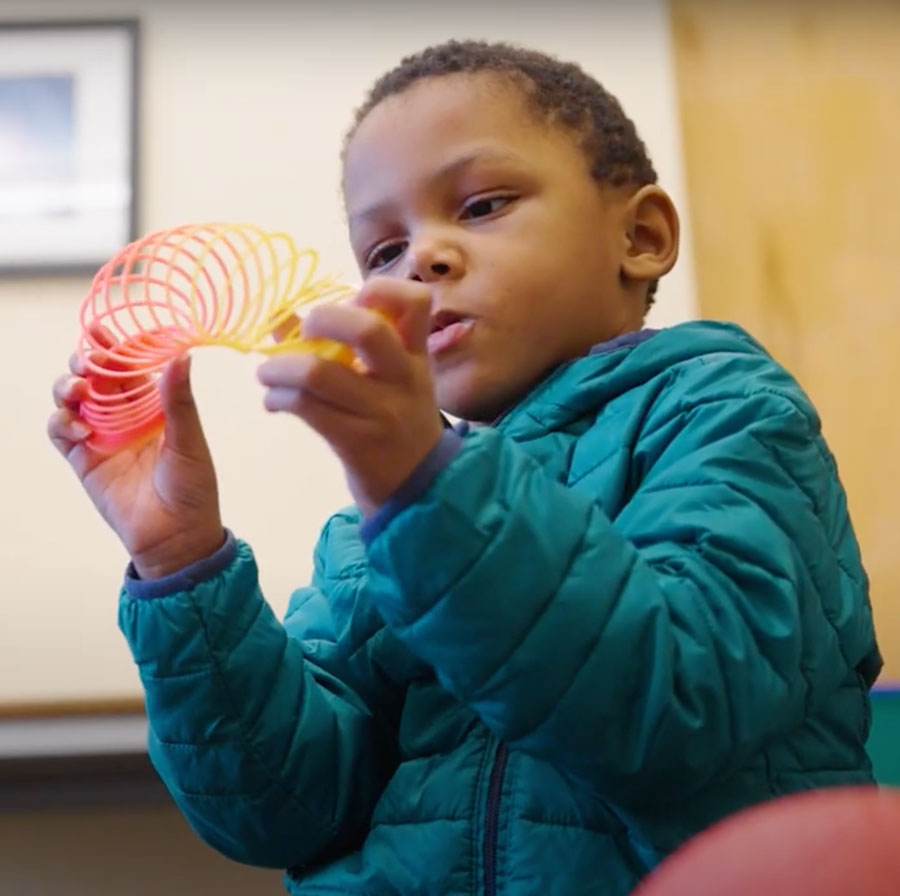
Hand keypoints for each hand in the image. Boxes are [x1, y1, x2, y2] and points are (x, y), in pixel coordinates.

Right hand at [48, 325, 224, 578]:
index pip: (130, 368)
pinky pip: (60, 431)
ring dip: (68, 387)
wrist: (177, 537)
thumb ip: (179, 401)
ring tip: (79, 392)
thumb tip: (182, 355)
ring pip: (72, 398)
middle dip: (86, 361)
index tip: (104, 332)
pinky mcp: (84, 460)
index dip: (115, 348)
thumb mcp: (190, 441)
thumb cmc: (193, 489)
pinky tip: (79, 427)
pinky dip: (61, 422)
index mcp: (155, 407)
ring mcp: (102, 436)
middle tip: (87, 360)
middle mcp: (126, 417)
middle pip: (96, 377)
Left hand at [257, 277, 443, 515]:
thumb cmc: (398, 422)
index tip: (354, 299)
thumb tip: (284, 319)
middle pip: (368, 330)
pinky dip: (278, 398)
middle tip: (306, 329)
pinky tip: (275, 401)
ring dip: (279, 368)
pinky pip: (306, 408)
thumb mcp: (391, 381)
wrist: (419, 487)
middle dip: (324, 319)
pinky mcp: (357, 442)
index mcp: (416, 355)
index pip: (416, 302)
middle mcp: (404, 379)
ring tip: (268, 374)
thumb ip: (348, 346)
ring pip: (319, 373)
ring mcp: (382, 412)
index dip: (382, 289)